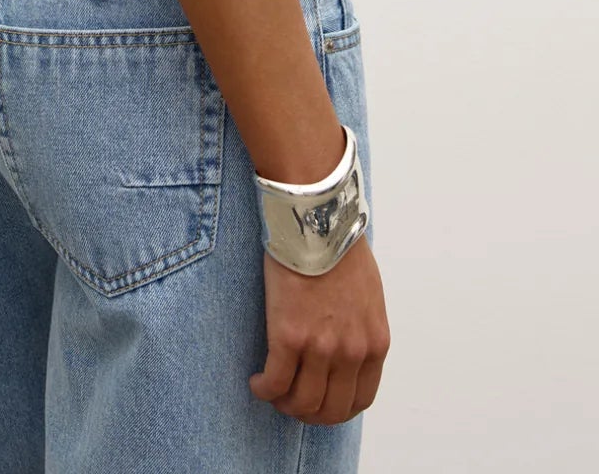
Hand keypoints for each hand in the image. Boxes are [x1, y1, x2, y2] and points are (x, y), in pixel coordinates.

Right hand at [247, 235, 389, 424]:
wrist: (317, 220)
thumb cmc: (338, 247)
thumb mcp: (368, 295)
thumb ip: (361, 327)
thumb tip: (345, 346)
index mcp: (375, 343)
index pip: (360, 400)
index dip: (335, 408)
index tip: (318, 401)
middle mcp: (351, 352)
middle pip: (330, 409)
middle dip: (308, 413)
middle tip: (290, 401)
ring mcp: (321, 347)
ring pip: (301, 402)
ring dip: (284, 404)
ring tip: (271, 390)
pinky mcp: (289, 336)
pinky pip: (275, 383)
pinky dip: (264, 389)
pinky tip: (257, 381)